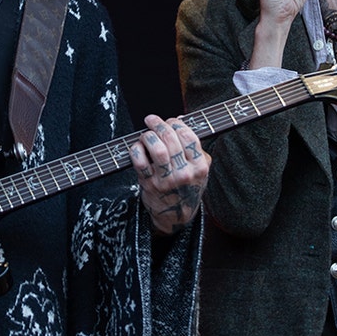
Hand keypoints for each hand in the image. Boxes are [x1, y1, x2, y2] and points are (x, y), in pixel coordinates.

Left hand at [129, 114, 210, 235]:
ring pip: (157, 149)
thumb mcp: (200, 168)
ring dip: (149, 136)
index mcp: (200, 167)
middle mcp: (185, 174)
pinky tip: (138, 147)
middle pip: (171, 139)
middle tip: (152, 120)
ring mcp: (166, 180)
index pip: (189, 136)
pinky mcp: (149, 184)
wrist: (175, 215)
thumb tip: (180, 120)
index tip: (171, 121)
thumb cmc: (188, 186)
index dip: (177, 124)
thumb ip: (194, 145)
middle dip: (159, 125)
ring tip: (146, 134)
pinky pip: (140, 161)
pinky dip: (136, 149)